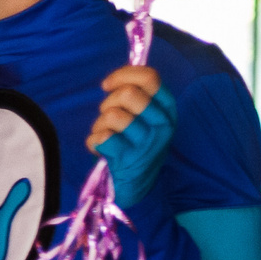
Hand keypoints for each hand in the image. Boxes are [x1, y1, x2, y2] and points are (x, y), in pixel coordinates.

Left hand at [88, 66, 174, 207]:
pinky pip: (101, 137)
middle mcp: (162, 124)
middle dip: (108, 102)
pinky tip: (100, 149)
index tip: (107, 85)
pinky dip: (93, 142)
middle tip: (107, 117)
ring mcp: (147, 142)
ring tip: (106, 135)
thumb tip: (113, 79)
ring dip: (100, 124)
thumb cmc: (135, 143)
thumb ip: (134, 95)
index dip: (123, 75)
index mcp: (167, 109)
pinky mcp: (129, 158)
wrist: (136, 183)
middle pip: (127, 94)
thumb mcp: (144, 117)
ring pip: (112, 115)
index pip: (150, 78)